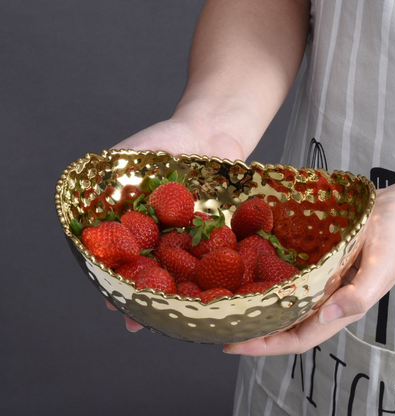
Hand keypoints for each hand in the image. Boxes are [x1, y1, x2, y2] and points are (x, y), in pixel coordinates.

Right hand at [106, 112, 246, 332]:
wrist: (210, 134)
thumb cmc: (167, 140)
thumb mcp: (129, 154)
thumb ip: (106, 179)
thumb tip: (79, 203)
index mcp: (134, 220)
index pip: (118, 254)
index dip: (113, 275)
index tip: (108, 296)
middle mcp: (158, 234)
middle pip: (147, 269)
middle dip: (141, 294)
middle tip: (134, 320)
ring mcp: (185, 236)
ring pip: (177, 270)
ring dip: (172, 294)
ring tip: (165, 319)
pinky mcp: (213, 235)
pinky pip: (210, 258)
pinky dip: (208, 276)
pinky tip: (205, 293)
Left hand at [223, 178, 394, 355]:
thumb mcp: (382, 266)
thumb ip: (359, 296)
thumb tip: (327, 315)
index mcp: (340, 308)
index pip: (297, 337)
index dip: (265, 345)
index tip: (233, 344)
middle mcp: (324, 297)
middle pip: (283, 324)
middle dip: (252, 330)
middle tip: (220, 325)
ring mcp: (318, 279)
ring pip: (281, 302)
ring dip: (256, 306)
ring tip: (227, 304)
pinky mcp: (315, 261)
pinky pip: (286, 276)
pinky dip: (267, 279)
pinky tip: (248, 272)